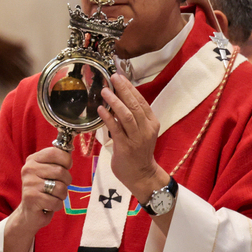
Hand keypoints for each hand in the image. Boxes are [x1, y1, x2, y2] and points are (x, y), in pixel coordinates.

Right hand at [10, 146, 72, 235]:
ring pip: (60, 187)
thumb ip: (57, 161)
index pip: (55, 152)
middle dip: (66, 182)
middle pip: (60, 171)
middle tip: (58, 187)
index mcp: (33, 159)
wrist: (28, 213)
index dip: (66, 160)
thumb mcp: (48, 172)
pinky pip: (56, 201)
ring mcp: (29, 183)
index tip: (66, 168)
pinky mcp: (31, 198)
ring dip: (61, 195)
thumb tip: (70, 149)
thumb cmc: (43, 190)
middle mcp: (29, 169)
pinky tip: (48, 205)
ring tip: (52, 196)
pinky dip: (56, 205)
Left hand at [98, 73, 166, 201]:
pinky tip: (100, 109)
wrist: (142, 175)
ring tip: (104, 91)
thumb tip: (118, 99)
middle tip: (113, 77)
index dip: (130, 88)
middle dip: (123, 89)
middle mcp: (146, 129)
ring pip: (127, 115)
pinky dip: (108, 118)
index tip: (120, 76)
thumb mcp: (142, 132)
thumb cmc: (140, 152)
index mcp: (151, 122)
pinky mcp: (126, 147)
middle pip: (135, 105)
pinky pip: (116, 129)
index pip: (141, 101)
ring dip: (115, 101)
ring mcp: (136, 138)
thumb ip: (133, 117)